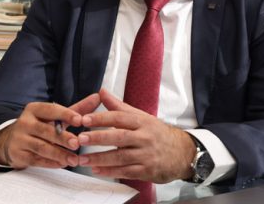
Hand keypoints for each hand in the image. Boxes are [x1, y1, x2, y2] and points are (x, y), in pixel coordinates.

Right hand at [0, 93, 100, 168]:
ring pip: (41, 147)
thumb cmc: (40, 125)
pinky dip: (50, 163)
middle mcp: (25, 122)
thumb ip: (77, 109)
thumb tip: (98, 96)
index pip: (50, 110)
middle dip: (62, 138)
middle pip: (46, 130)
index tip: (80, 120)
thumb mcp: (55, 116)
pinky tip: (62, 164)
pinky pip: (36, 160)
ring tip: (74, 160)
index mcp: (34, 109)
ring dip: (59, 154)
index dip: (65, 115)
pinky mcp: (19, 154)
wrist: (11, 140)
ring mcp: (20, 139)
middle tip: (77, 144)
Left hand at [77, 89, 195, 182]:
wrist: (182, 153)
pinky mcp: (147, 171)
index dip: (101, 118)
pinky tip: (97, 170)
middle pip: (119, 137)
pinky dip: (110, 172)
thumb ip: (119, 106)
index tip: (84, 119)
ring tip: (82, 159)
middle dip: (98, 138)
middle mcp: (145, 137)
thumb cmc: (157, 133)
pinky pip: (126, 172)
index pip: (119, 117)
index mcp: (142, 122)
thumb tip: (102, 91)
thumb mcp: (141, 117)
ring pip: (121, 157)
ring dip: (100, 158)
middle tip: (80, 139)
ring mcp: (147, 155)